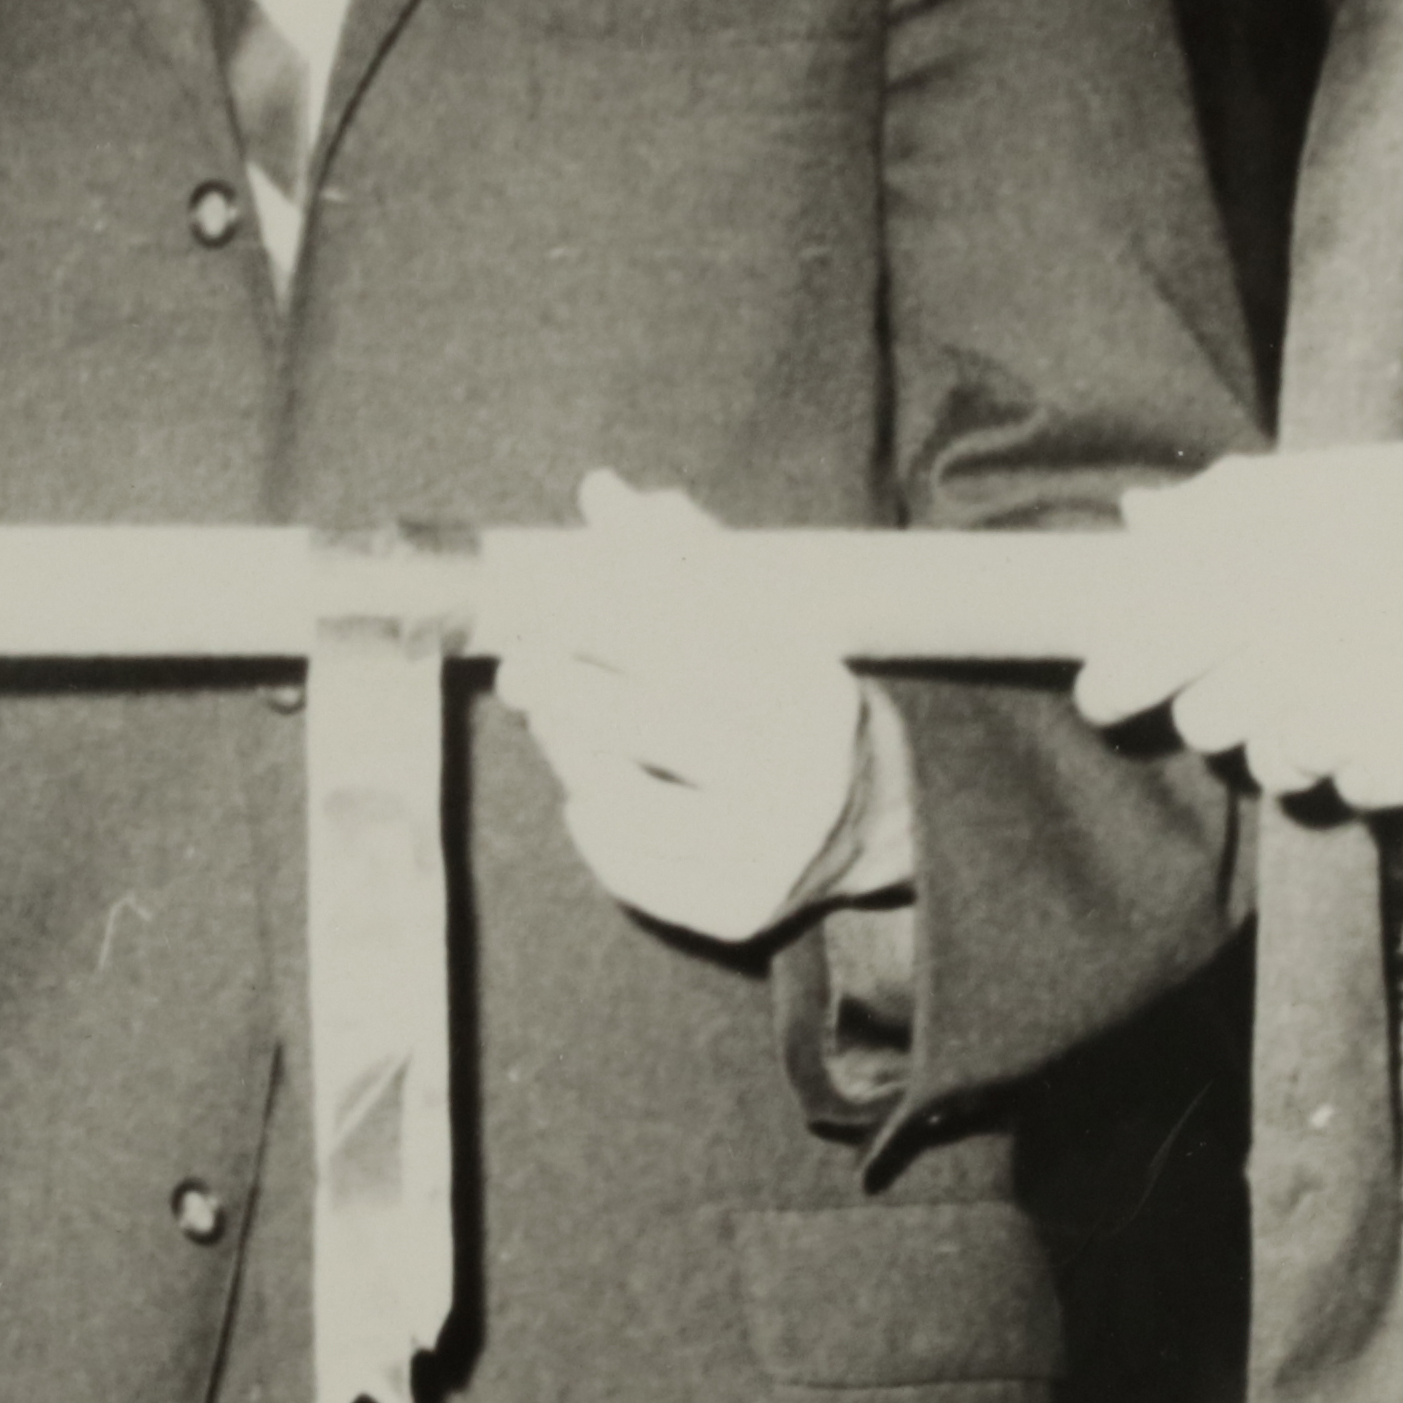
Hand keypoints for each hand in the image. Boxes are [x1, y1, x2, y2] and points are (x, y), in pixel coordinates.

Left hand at [489, 469, 892, 949]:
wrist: (881, 816)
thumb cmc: (793, 695)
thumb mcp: (766, 617)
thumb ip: (686, 555)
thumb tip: (602, 492)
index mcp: (812, 690)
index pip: (690, 643)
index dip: (606, 617)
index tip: (549, 604)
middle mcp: (802, 776)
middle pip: (653, 723)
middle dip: (569, 686)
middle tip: (521, 666)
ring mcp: (774, 852)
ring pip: (632, 804)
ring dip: (574, 755)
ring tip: (553, 724)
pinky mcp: (743, 911)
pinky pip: (636, 873)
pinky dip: (595, 829)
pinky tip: (587, 795)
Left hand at [1069, 421, 1402, 813]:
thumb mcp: (1347, 480)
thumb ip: (1236, 505)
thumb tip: (1144, 517)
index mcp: (1257, 577)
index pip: (1131, 662)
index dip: (1114, 682)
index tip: (1114, 685)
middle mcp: (1290, 653)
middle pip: (1203, 723)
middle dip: (1226, 700)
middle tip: (1282, 663)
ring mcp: (1352, 718)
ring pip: (1277, 765)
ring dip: (1302, 733)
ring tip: (1359, 678)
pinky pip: (1355, 788)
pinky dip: (1374, 758)